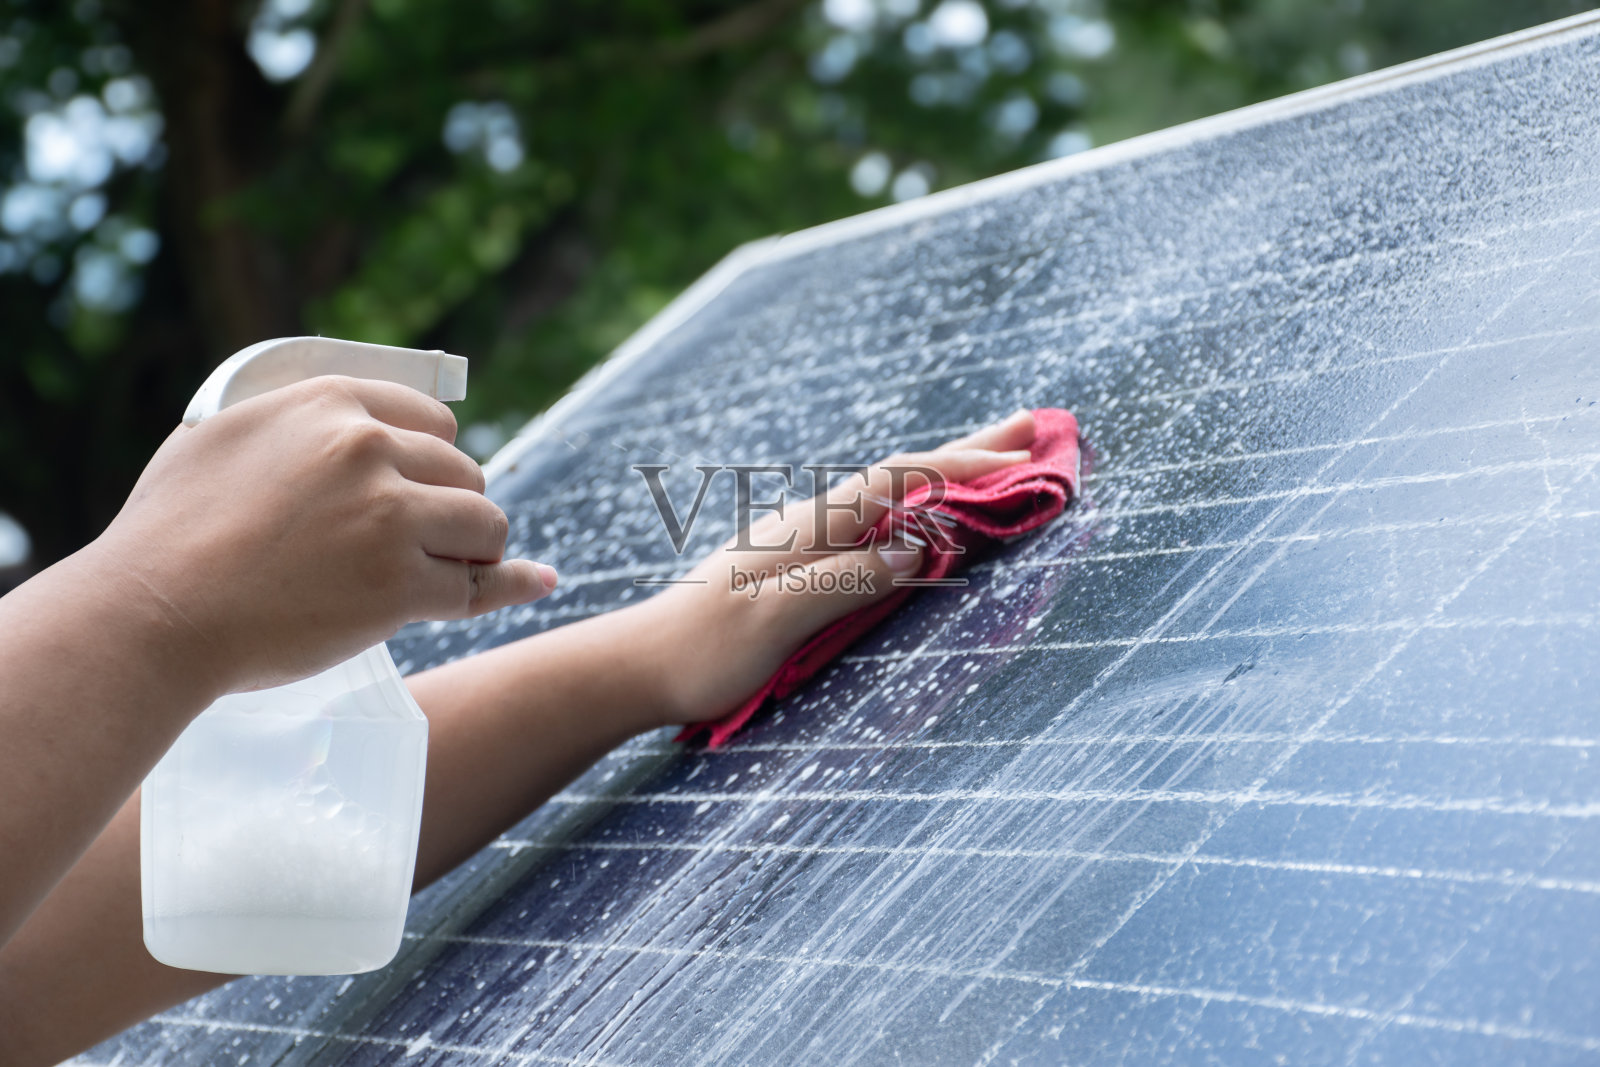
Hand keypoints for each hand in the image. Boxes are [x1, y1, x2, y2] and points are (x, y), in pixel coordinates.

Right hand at [82, 375, 555, 694]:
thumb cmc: (170, 532)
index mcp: (330, 404)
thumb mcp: (222, 437)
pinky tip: (536, 582)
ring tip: (440, 571)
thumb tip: (346, 419)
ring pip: (486, 523)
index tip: (431, 486)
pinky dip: (506, 588)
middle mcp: (367, 449)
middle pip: (465, 470)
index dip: (437, 458)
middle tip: (420, 544)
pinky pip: (478, 586)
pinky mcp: (400, 586)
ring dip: (474, 549)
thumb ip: (292, 422)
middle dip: (452, 507)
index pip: (431, 420)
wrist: (151, 614)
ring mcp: (389, 518)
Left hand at [634, 410, 1037, 725]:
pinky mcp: (801, 566)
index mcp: (810, 526)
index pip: (901, 479)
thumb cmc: (703, 650)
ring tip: (1000, 459)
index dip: (964, 462)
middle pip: (904, 474)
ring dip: (949, 473)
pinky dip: (920, 506)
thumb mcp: (774, 620)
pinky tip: (930, 513)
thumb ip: (843, 581)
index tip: (1024, 453)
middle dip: (970, 449)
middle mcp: (812, 522)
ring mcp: (806, 541)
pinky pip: (878, 521)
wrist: (639, 666)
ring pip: (894, 495)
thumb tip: (916, 550)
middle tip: (1032, 426)